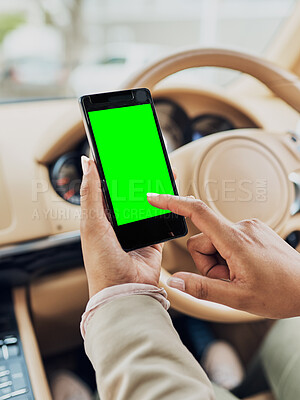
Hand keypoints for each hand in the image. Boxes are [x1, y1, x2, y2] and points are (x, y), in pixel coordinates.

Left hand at [80, 156, 161, 296]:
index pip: (105, 186)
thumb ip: (90, 193)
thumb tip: (86, 163)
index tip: (119, 152)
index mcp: (99, 217)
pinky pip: (161, 216)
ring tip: (158, 168)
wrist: (125, 291)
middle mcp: (117, 223)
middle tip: (143, 156)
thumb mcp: (91, 223)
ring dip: (152, 187)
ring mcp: (136, 230)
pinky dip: (166, 204)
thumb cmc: (102, 263)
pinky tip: (170, 191)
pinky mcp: (153, 238)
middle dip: (135, 176)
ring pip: (145, 202)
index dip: (111, 170)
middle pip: (127, 193)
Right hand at [147, 193, 299, 318]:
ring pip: (215, 242)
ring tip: (239, 275)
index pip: (197, 212)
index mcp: (235, 240)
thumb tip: (175, 281)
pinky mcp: (253, 230)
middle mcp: (241, 226)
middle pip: (202, 240)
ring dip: (219, 261)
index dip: (172, 203)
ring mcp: (249, 227)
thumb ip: (202, 289)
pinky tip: (246, 268)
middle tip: (228, 280)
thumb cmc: (279, 293)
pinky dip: (229, 255)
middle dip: (208, 263)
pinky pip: (228, 240)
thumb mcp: (237, 298)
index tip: (155, 198)